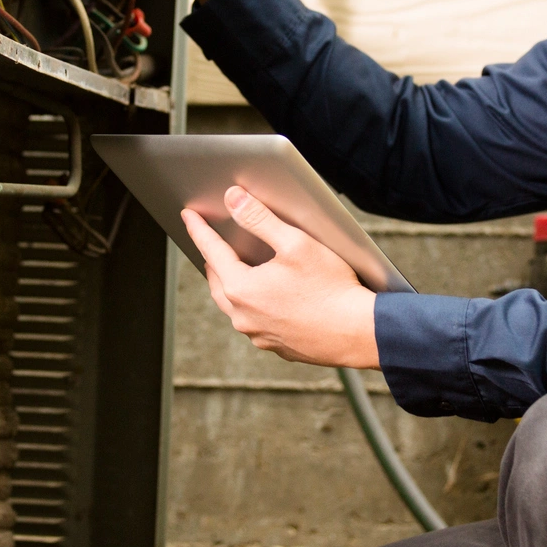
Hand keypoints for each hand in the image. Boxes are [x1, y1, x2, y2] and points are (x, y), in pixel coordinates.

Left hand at [182, 186, 379, 368]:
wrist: (358, 333)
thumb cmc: (331, 289)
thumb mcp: (295, 243)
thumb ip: (259, 219)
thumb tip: (233, 199)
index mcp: (241, 288)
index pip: (211, 250)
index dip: (199, 229)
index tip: (188, 216)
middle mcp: (243, 316)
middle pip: (217, 281)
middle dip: (212, 259)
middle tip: (210, 244)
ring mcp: (258, 335)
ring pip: (233, 305)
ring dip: (230, 284)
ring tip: (233, 270)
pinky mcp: (277, 346)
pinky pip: (254, 322)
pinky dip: (252, 306)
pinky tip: (265, 298)